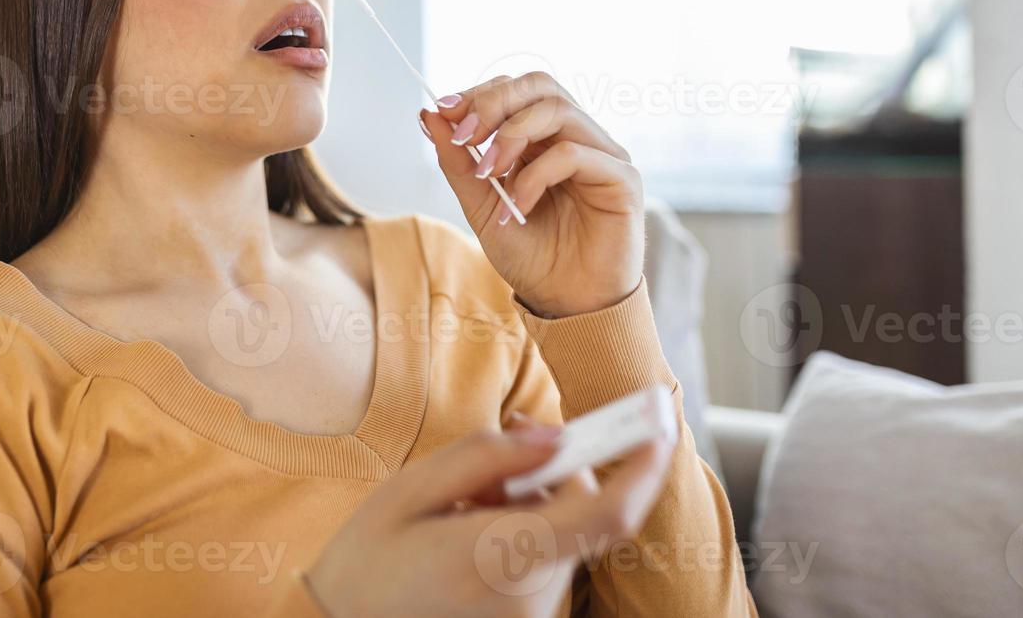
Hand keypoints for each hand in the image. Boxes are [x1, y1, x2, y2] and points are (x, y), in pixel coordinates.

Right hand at [304, 421, 673, 617]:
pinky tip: (467, 530)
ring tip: (462, 503)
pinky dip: (521, 529)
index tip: (657, 423)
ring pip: (562, 532)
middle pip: (582, 511)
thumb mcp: (409, 491)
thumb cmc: (366, 565)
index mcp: (504, 555)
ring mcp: (532, 614)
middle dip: (558, 466)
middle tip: (510, 436)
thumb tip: (552, 434)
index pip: (607, 512)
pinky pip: (544, 558)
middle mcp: (533, 593)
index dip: (642, 465)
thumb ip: (485, 457)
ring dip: (531, 500)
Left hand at [419, 72, 644, 316]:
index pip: (517, 90)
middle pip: (540, 85)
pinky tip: (518, 206)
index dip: (480, 93)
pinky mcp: (622, 178)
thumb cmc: (533, 258)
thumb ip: (458, 162)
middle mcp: (577, 138)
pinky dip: (535, 175)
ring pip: (558, 110)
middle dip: (494, 102)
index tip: (444, 111)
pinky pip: (575, 153)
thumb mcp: (482, 206)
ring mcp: (603, 154)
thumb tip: (429, 113)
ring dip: (511, 136)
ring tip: (487, 173)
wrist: (567, 307)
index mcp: (545, 140)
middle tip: (464, 133)